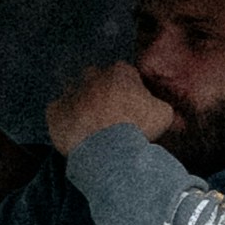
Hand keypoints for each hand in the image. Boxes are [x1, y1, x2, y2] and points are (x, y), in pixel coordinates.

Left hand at [42, 58, 165, 149]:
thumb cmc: (138, 129)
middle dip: (102, 93)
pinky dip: (64, 120)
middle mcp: (92, 76)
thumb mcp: (164, 115)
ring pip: (75, 93)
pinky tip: (75, 133)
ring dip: (82, 104)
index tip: (132, 108)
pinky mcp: (55, 112)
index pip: (125, 75)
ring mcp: (71, 92)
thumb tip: (170, 112)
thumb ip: (163, 107)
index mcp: (120, 72)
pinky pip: (58, 112)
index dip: (129, 91)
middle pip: (97, 80)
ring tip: (91, 126)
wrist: (109, 152)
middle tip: (111, 116)